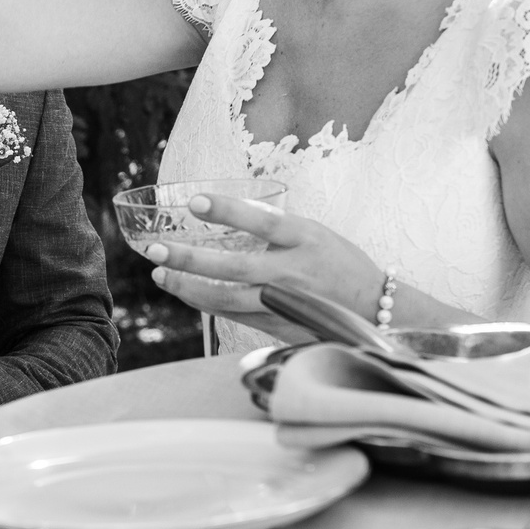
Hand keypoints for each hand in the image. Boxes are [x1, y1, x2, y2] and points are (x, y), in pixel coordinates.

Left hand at [135, 192, 384, 340]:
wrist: (375, 308)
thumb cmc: (341, 263)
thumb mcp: (316, 233)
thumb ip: (277, 229)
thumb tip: (231, 216)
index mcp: (306, 240)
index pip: (263, 222)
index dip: (228, 211)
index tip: (194, 202)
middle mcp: (294, 273)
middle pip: (234, 267)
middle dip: (190, 259)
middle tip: (155, 250)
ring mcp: (285, 303)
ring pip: (228, 300)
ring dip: (189, 288)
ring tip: (161, 275)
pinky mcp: (280, 326)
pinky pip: (235, 315)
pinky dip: (207, 304)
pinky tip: (187, 293)